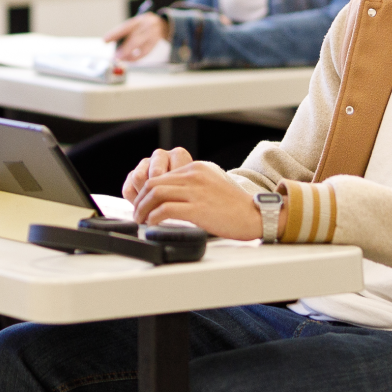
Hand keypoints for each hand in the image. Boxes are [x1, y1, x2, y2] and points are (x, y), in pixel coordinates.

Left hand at [103, 11, 170, 62]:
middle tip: (115, 57)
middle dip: (124, 50)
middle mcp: (146, 27)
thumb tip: (113, 44)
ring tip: (121, 59)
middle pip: (135, 39)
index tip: (105, 40)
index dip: (114, 34)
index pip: (125, 27)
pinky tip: (130, 60)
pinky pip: (146, 53)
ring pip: (141, 48)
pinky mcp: (155, 44)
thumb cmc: (143, 26)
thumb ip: (124, 33)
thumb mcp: (134, 24)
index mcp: (137, 21)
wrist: (163, 24)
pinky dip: (137, 58)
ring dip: (130, 56)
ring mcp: (152, 35)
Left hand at [124, 146, 261, 239]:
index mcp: (196, 168)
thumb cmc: (234, 205)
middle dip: (140, 199)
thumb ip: (191, 185)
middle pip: (154, 183)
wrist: (254, 215)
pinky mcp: (197, 208)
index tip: (143, 203)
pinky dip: (153, 217)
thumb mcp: (211, 184)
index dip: (147, 191)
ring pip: (156, 194)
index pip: (162, 175)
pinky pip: (165, 209)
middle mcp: (194, 175)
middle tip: (137, 213)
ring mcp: (196, 191)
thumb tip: (169, 196)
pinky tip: (152, 223)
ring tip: (141, 220)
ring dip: (143, 208)